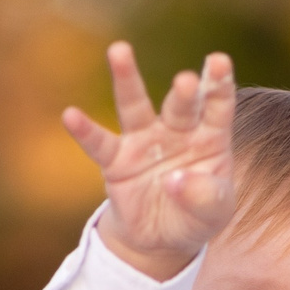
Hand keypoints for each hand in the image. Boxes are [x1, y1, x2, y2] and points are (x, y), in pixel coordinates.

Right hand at [62, 42, 236, 280]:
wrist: (162, 238)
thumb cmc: (196, 215)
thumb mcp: (213, 213)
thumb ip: (206, 197)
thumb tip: (176, 180)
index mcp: (209, 138)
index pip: (217, 107)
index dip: (218, 85)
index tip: (218, 61)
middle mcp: (176, 131)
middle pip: (180, 106)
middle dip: (184, 93)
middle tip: (187, 80)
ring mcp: (143, 142)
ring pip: (135, 106)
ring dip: (127, 79)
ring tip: (119, 50)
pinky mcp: (116, 161)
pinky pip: (100, 144)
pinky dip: (85, 130)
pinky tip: (71, 115)